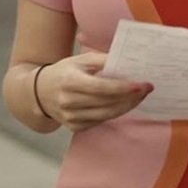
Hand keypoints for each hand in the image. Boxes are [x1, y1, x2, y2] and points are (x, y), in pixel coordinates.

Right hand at [37, 51, 152, 131]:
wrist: (39, 92)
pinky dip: (115, 112)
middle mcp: (68, 102)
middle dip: (130, 96)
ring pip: (106, 115)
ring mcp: (70, 117)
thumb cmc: (65, 72)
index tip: (141, 84)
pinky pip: (101, 121)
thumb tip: (128, 62)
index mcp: (70, 82)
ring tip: (141, 96)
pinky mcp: (74, 127)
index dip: (122, 87)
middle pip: (106, 103)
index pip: (100, 88)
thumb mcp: (81, 60)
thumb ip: (103, 60)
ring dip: (127, 106)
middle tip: (147, 88)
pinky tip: (126, 103)